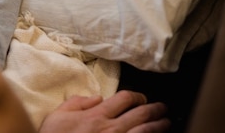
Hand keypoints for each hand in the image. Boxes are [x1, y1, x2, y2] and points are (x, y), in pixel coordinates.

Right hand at [39, 90, 169, 132]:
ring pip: (146, 131)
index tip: (140, 98)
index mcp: (97, 115)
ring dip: (159, 126)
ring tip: (166, 123)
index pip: (125, 99)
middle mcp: (111, 128)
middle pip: (141, 114)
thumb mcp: (57, 115)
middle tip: (162, 108)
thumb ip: (77, 102)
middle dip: (155, 109)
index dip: (136, 96)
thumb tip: (97, 98)